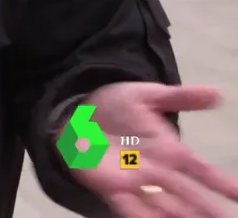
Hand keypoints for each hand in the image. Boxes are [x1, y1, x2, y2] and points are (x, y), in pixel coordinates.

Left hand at [68, 82, 237, 215]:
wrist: (76, 114)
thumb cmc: (117, 107)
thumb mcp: (148, 95)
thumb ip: (181, 96)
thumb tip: (218, 93)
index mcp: (171, 151)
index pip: (202, 171)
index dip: (223, 184)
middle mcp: (157, 171)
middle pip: (189, 197)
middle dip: (208, 211)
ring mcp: (134, 181)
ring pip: (164, 207)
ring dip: (181, 217)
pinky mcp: (109, 186)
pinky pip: (127, 206)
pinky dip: (138, 215)